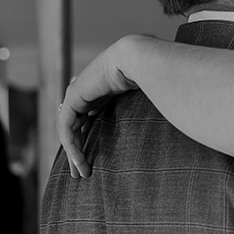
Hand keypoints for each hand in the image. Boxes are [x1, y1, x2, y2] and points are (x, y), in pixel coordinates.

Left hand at [58, 35, 145, 177]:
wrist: (142, 59)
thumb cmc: (154, 76)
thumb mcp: (148, 99)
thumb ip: (148, 110)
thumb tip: (167, 121)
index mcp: (105, 89)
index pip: (90, 117)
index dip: (90, 140)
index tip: (95, 162)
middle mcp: (89, 90)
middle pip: (78, 126)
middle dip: (79, 151)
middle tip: (83, 173)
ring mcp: (78, 92)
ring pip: (70, 129)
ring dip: (74, 153)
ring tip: (82, 173)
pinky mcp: (73, 96)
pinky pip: (66, 126)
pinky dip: (71, 145)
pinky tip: (79, 160)